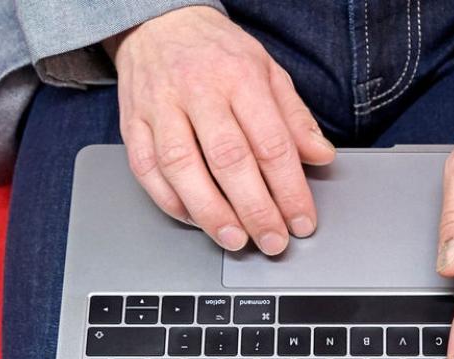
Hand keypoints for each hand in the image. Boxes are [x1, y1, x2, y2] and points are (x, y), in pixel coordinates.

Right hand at [109, 6, 336, 254]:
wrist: (159, 23)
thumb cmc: (217, 53)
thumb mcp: (267, 71)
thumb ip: (294, 118)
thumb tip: (321, 156)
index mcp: (240, 77)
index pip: (271, 143)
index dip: (290, 190)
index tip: (302, 221)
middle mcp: (198, 90)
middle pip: (228, 159)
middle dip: (255, 209)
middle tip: (273, 240)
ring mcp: (160, 107)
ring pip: (182, 167)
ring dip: (211, 212)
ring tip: (235, 239)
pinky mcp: (133, 124)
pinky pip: (147, 170)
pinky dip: (170, 201)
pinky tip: (194, 219)